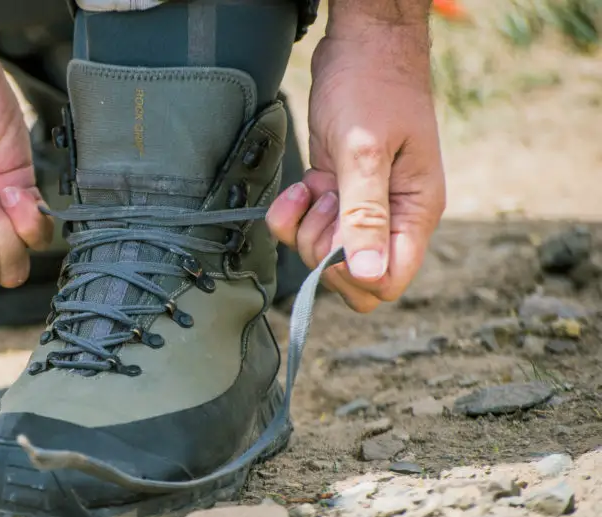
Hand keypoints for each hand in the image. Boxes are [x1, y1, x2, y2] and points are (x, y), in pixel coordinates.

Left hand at [267, 21, 445, 312]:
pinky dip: (293, 214)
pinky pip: (306, 227)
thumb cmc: (372, 86)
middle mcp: (392, 216)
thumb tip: (367, 275)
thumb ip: (365, 215)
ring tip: (316, 186)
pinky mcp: (336, 193)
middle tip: (325, 204)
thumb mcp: (364, 152)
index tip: (335, 238)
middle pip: (351, 275)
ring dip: (307, 227)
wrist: (361, 44)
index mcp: (414, 212)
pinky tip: (302, 185)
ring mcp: (363, 206)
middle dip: (324, 249)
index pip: (389, 281)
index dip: (353, 276)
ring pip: (324, 253)